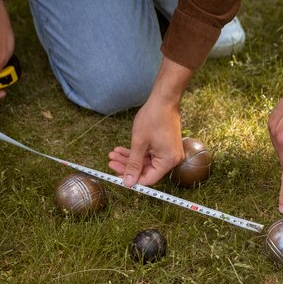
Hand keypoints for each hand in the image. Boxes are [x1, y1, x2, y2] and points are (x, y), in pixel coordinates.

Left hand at [108, 57, 192, 186]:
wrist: (163, 100)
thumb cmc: (152, 118)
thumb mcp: (139, 143)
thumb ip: (133, 165)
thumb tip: (128, 183)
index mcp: (168, 161)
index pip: (148, 179)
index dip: (132, 178)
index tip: (116, 173)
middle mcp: (172, 160)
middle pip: (146, 170)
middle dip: (127, 166)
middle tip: (111, 161)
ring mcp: (169, 153)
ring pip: (145, 162)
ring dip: (129, 158)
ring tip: (113, 154)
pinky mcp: (165, 147)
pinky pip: (149, 154)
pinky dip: (136, 152)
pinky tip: (121, 150)